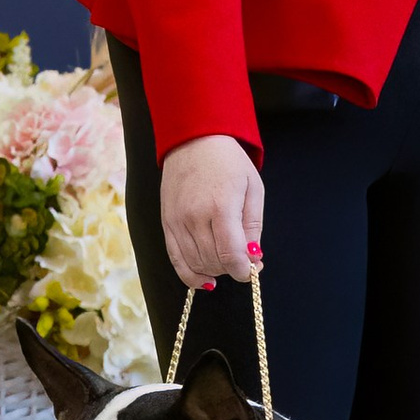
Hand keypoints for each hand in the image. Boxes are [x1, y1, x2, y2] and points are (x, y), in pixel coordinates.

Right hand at [159, 134, 263, 290]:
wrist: (192, 140)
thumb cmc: (228, 162)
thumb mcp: (252, 189)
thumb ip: (252, 226)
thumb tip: (252, 258)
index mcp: (220, 207)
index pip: (231, 256)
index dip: (244, 270)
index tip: (252, 269)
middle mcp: (194, 217)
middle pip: (214, 262)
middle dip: (232, 269)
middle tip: (243, 260)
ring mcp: (177, 221)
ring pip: (195, 263)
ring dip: (215, 270)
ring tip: (226, 261)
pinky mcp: (166, 223)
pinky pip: (176, 259)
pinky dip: (190, 274)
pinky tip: (205, 279)